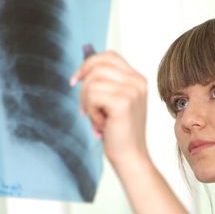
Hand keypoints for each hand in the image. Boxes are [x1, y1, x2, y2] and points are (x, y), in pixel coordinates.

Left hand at [71, 51, 148, 168]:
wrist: (130, 157)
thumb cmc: (119, 132)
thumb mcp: (114, 102)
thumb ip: (105, 84)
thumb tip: (81, 73)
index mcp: (137, 79)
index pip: (109, 56)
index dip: (89, 64)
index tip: (76, 80)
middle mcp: (138, 82)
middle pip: (97, 66)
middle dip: (83, 88)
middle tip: (85, 109)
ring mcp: (132, 91)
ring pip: (92, 82)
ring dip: (87, 102)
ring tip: (97, 119)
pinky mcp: (123, 102)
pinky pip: (92, 95)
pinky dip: (91, 111)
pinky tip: (101, 124)